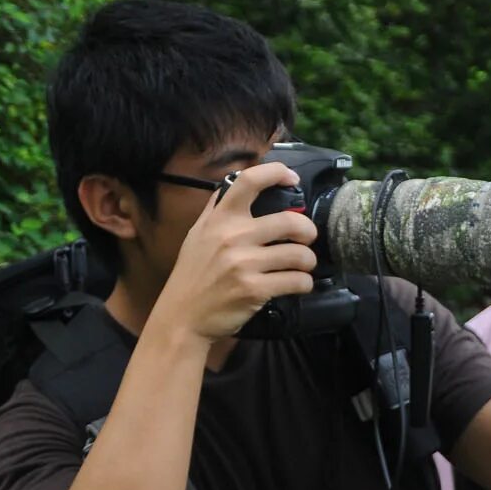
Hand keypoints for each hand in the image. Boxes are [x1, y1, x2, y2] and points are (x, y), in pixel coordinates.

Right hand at [154, 162, 318, 341]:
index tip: (292, 179)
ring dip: (308, 261)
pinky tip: (297, 284)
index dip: (277, 172)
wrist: (182, 317)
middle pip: (291, 222)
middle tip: (306, 239)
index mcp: (220, 219)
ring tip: (302, 265)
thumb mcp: (197, 235)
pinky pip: (297, 281)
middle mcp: (232, 237)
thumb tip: (235, 185)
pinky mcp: (255, 290)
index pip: (249, 181)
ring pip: (300, 255)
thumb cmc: (193, 275)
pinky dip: (304, 283)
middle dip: (308, 231)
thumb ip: (216, 210)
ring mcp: (244, 265)